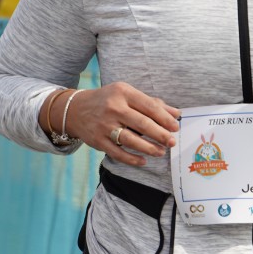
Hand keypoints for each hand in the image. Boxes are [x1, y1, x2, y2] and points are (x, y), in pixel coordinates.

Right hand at [51, 84, 179, 166]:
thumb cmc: (109, 101)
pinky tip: (143, 161)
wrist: (76, 109)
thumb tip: (176, 113)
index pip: (149, 106)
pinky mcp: (98, 140)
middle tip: (171, 142)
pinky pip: (117, 153)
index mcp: (123, 93)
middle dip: (160, 134)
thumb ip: (152, 103)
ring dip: (148, 148)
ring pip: (130, 140)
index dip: (164, 118)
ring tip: (161, 152)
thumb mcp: (127, 95)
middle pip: (142, 124)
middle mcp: (113, 108)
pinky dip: (131, 159)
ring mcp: (104, 125)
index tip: (175, 127)